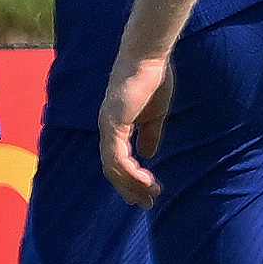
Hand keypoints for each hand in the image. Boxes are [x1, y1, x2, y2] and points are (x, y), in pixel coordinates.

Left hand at [97, 50, 172, 209]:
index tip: (150, 191)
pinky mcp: (113, 124)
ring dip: (131, 184)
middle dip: (129, 189)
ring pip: (113, 168)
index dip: (132, 178)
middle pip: (112, 170)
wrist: (148, 59)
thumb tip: (148, 156)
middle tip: (146, 204)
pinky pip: (117, 157)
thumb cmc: (153, 80)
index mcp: (116, 126)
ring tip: (150, 195)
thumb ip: (150, 135)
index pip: (118, 160)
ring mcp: (107, 127)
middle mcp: (107, 129)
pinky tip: (146, 179)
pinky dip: (130, 172)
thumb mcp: (155, 115)